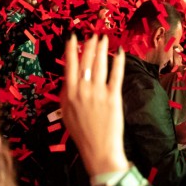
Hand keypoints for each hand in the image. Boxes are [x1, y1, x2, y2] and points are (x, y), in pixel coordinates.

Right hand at [61, 35, 128, 176]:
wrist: (98, 150)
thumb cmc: (81, 134)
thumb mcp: (65, 113)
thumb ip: (66, 94)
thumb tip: (68, 79)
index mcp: (69, 93)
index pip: (70, 65)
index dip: (71, 49)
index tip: (73, 36)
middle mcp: (83, 90)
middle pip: (86, 61)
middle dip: (90, 46)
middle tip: (93, 34)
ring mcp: (98, 93)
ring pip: (100, 65)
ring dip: (102, 50)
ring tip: (104, 39)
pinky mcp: (113, 98)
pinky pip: (116, 76)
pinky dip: (118, 63)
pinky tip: (119, 53)